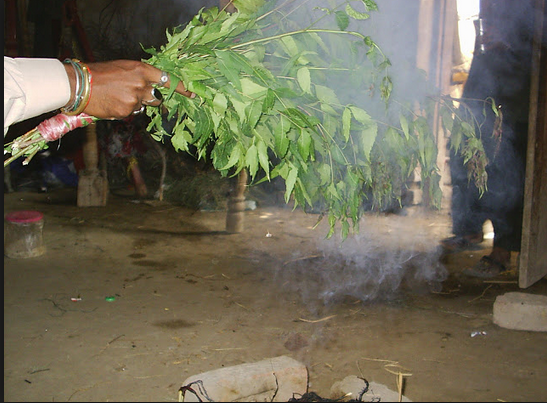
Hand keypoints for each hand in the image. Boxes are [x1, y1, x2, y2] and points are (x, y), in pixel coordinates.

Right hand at [63, 59, 193, 118]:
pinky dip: (125, 110)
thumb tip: (152, 87)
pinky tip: (112, 103)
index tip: (193, 94)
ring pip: (143, 106)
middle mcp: (142, 84)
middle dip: (148, 97)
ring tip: (116, 95)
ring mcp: (135, 99)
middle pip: (156, 96)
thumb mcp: (124, 67)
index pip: (168, 80)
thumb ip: (140, 76)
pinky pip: (132, 113)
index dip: (181, 88)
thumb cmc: (100, 73)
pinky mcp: (127, 111)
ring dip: (134, 103)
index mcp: (142, 70)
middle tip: (130, 92)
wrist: (80, 84)